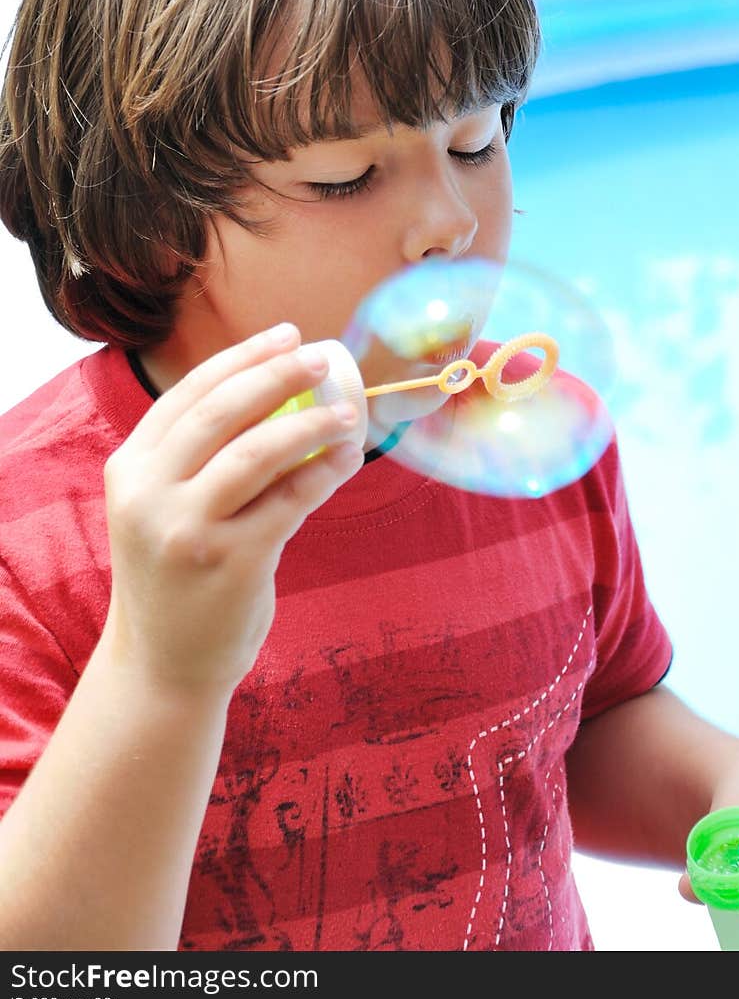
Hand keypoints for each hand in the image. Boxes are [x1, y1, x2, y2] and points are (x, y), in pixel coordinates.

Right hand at [101, 323, 362, 694]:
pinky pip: (290, 501)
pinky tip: (348, 458)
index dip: (242, 358)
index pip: (188, 394)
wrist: (163, 664)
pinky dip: (325, 472)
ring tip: (349, 412)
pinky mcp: (231, 563)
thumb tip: (282, 390)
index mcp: (129, 469)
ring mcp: (188, 530)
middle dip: (278, 375)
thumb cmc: (176, 572)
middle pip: (223, 412)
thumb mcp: (162, 507)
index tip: (286, 335)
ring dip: (311, 425)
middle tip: (322, 358)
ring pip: (259, 452)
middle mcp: (150, 495)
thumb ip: (200, 457)